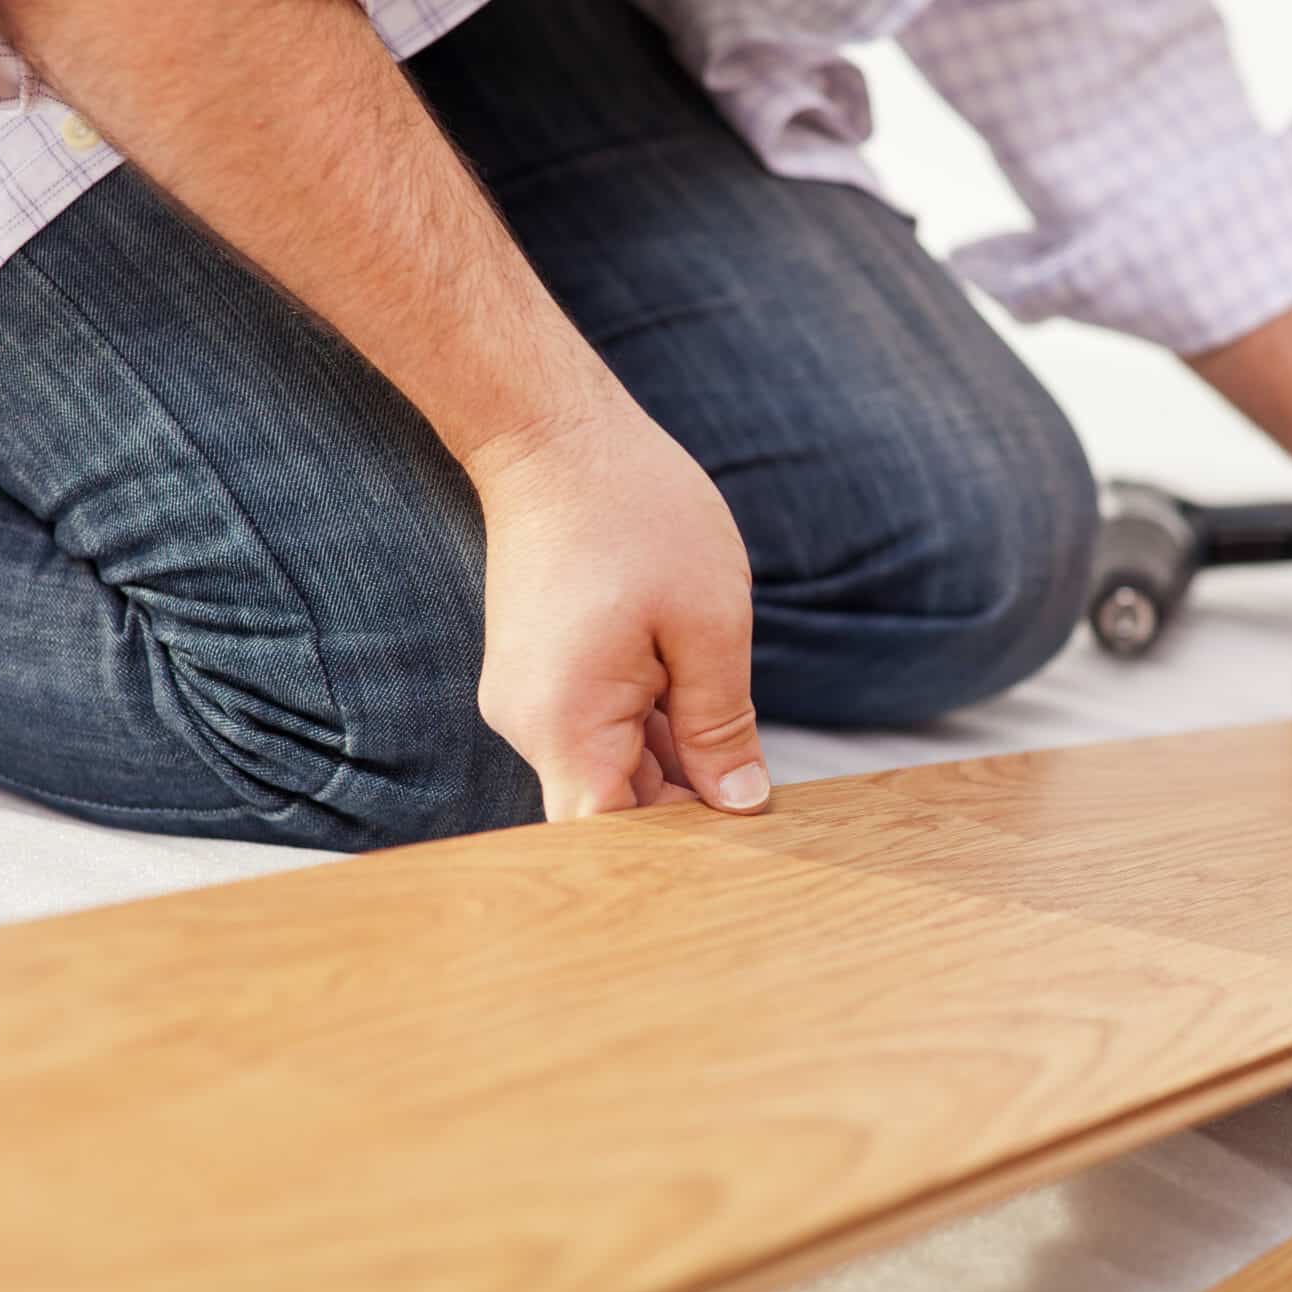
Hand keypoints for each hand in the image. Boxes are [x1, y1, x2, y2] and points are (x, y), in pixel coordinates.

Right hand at [468, 393, 770, 818]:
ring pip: (610, 768)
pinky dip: (652, 730)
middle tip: (760, 797)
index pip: (610, 838)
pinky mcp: (542, 676)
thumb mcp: (708, 626)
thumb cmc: (636, 514)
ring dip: (673, 765)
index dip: (674, 855)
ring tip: (733, 739)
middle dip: (685, 809)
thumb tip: (740, 803)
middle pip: (611, 810)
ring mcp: (531, 700)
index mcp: (567, 723)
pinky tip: (698, 706)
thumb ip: (722, 726)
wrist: (554, 436)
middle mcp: (532, 725)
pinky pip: (600, 730)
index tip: (737, 846)